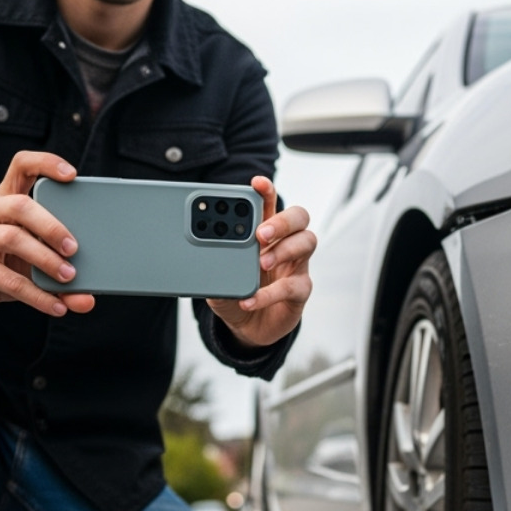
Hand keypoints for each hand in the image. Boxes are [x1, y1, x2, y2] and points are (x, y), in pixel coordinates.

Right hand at [0, 151, 95, 317]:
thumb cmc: (2, 262)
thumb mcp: (31, 260)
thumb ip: (61, 272)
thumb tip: (88, 300)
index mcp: (5, 199)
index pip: (21, 166)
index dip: (45, 163)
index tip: (71, 175)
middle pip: (21, 205)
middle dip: (52, 226)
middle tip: (75, 248)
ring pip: (13, 239)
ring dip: (46, 259)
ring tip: (69, 277)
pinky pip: (8, 280)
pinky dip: (37, 294)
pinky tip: (56, 306)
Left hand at [206, 177, 315, 347]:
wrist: (247, 327)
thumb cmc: (236, 292)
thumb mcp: (217, 276)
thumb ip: (214, 261)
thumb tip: (203, 252)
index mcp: (265, 231)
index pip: (270, 203)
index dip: (266, 191)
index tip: (257, 182)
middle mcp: (285, 243)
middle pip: (298, 217)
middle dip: (282, 220)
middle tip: (261, 232)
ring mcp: (296, 265)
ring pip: (307, 242)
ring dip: (284, 249)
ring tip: (261, 262)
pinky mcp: (300, 291)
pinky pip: (293, 286)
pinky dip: (270, 293)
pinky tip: (250, 299)